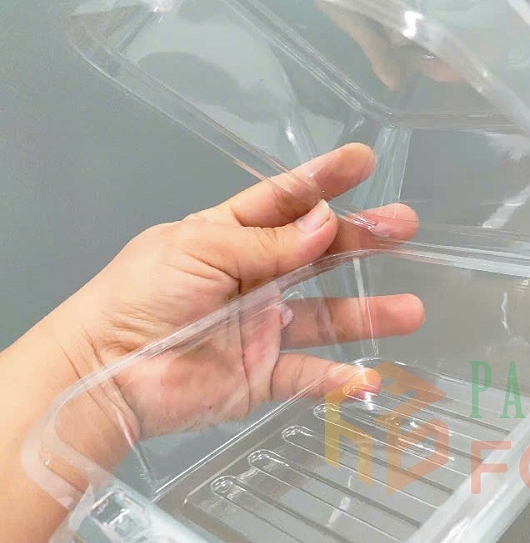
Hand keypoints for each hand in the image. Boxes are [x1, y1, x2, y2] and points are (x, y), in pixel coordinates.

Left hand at [47, 143, 423, 448]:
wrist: (104, 373)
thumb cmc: (141, 296)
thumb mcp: (199, 251)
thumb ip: (265, 243)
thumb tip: (325, 222)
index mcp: (231, 237)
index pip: (285, 200)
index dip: (324, 179)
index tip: (364, 161)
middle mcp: (254, 278)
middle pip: (318, 254)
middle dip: (361, 239)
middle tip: (403, 227)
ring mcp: (261, 328)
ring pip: (326, 318)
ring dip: (368, 315)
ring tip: (411, 311)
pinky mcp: (260, 376)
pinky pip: (307, 377)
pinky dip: (337, 380)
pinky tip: (367, 377)